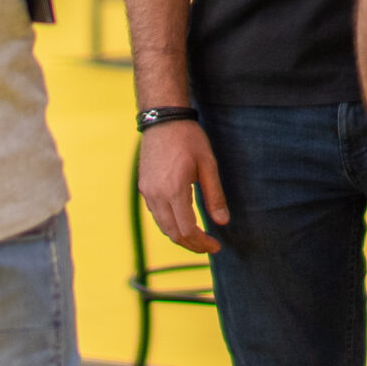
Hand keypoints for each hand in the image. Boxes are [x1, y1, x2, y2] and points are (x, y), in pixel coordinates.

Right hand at [138, 120, 227, 253]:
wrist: (163, 119)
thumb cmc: (189, 139)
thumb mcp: (208, 165)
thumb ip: (215, 195)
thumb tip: (223, 222)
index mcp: (174, 190)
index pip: (187, 230)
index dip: (202, 243)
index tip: (216, 246)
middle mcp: (157, 195)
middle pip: (173, 234)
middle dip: (192, 244)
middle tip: (209, 246)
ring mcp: (147, 192)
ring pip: (163, 227)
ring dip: (180, 236)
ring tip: (199, 237)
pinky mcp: (144, 188)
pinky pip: (156, 214)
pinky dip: (170, 224)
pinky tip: (183, 221)